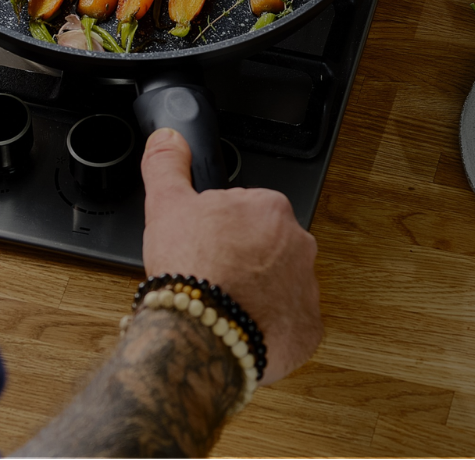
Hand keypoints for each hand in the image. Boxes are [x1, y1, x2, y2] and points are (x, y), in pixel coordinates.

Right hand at [140, 129, 320, 383]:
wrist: (204, 336)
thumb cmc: (191, 271)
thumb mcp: (167, 205)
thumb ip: (167, 166)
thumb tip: (169, 138)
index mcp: (271, 208)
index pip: (247, 213)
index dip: (221, 232)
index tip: (205, 247)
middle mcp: (299, 244)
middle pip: (266, 249)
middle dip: (242, 261)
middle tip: (211, 277)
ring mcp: (307, 288)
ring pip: (279, 285)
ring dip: (256, 293)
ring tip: (223, 307)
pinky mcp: (307, 327)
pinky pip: (288, 323)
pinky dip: (268, 327)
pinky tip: (241, 329)